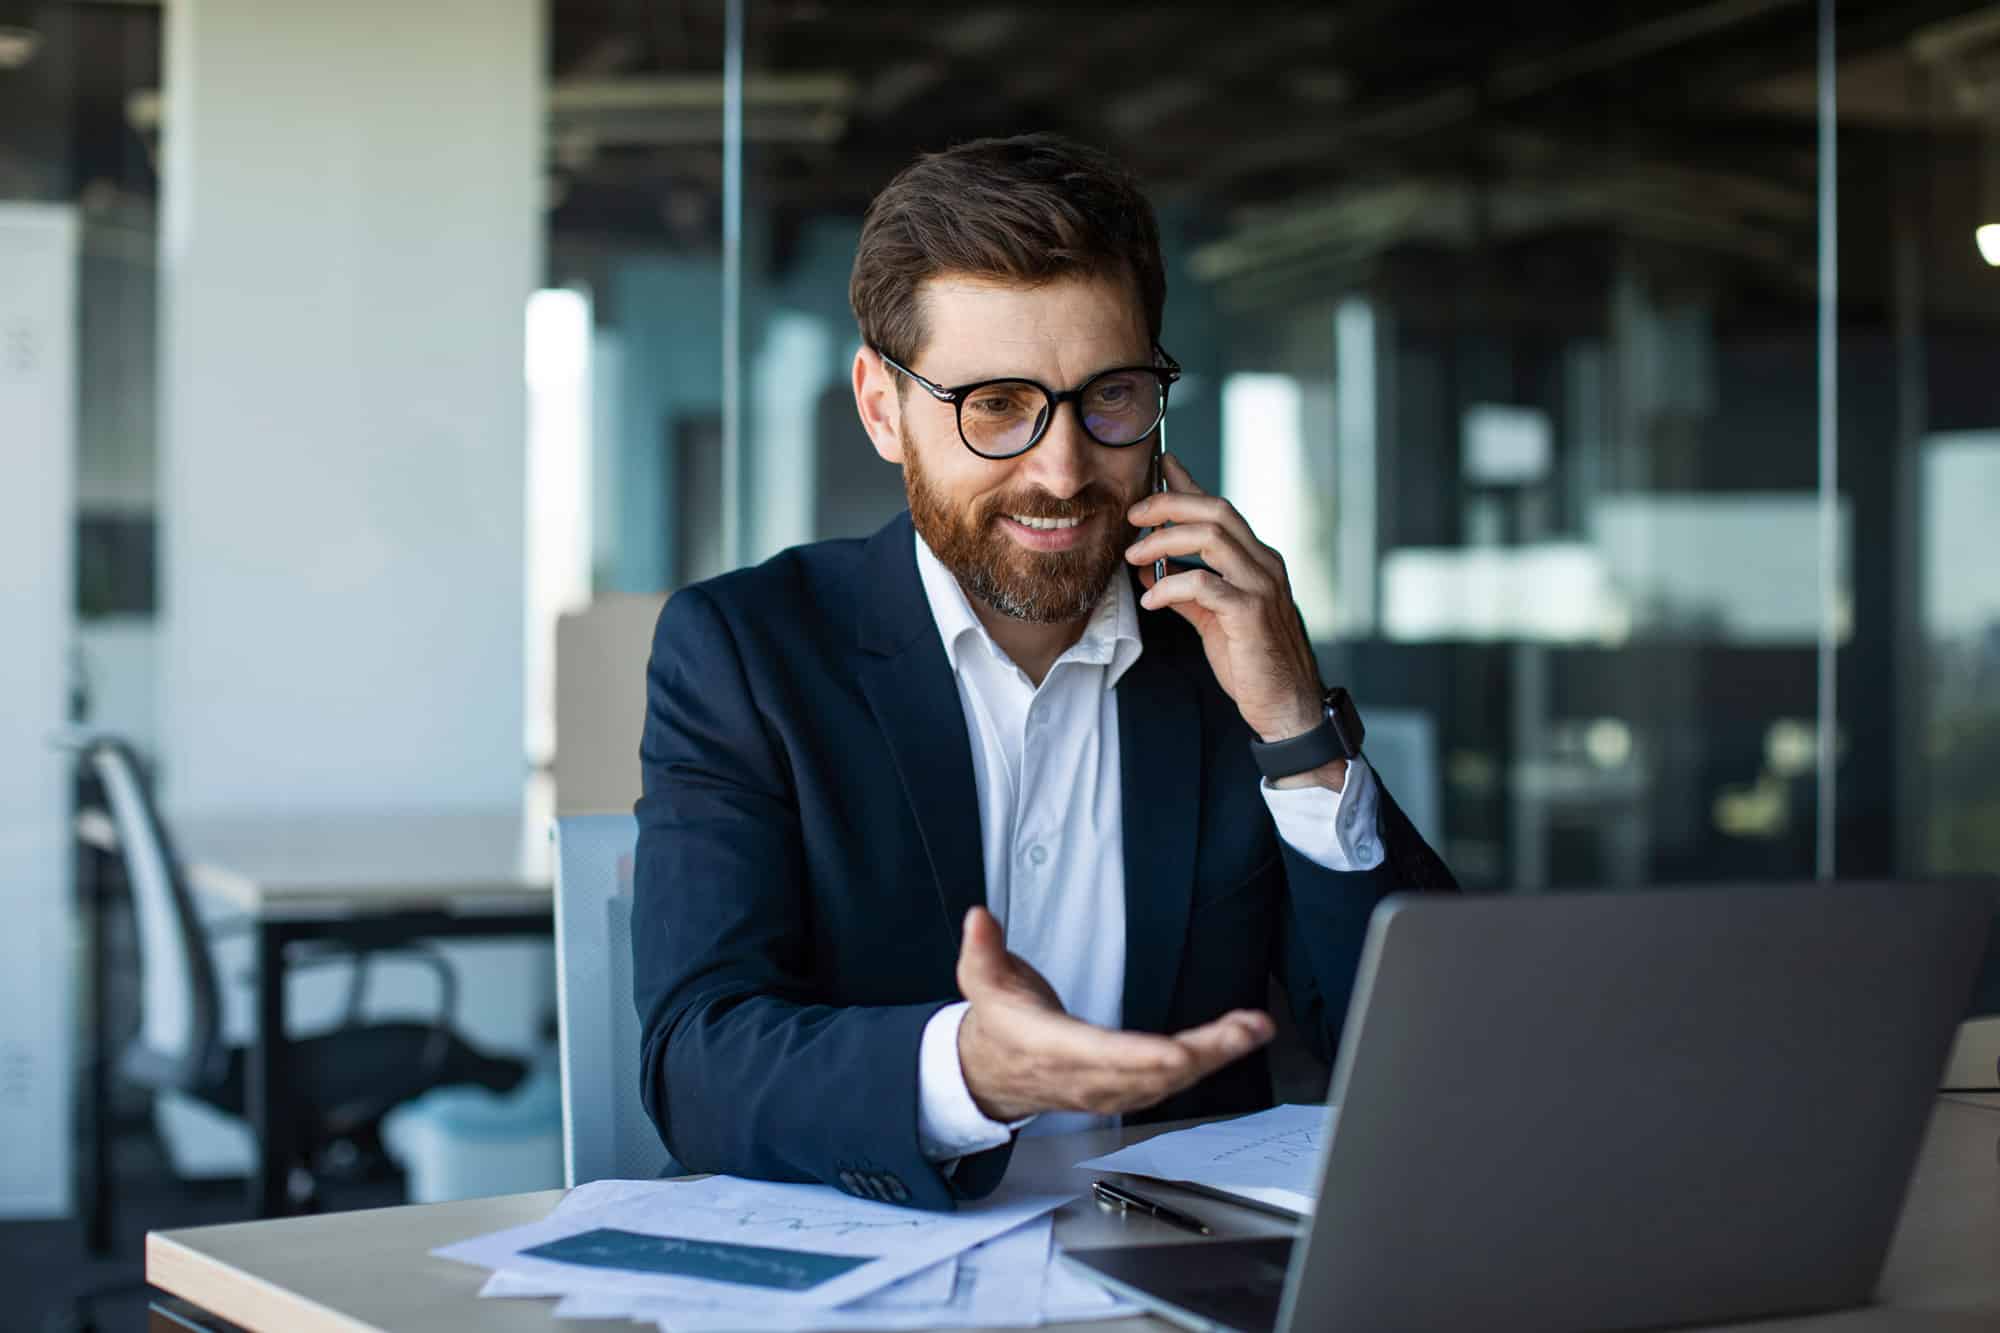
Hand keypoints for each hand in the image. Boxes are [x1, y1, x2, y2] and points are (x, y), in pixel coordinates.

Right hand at [954, 906, 1274, 1123]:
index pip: (1099, 1055)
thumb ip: (983, 948)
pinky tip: (1235, 1042)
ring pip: (1168, 1081)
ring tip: (1253, 1029)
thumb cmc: (1001, 1023)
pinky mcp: (1125, 1090)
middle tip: (1245, 1029)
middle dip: (1202, 1053)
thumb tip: (980, 919)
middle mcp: (1085, 1076)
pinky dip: (1206, 1063)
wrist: (993, 1072)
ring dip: (1215, 1056)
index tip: (1176, 1052)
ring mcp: (1108, 1089)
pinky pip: (1170, 1083)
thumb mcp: (982, 979)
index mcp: (1051, 1047)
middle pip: (1150, 1072)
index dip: (1139, 1057)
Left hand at [1126, 455, 1343, 787]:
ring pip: (1211, 537)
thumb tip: (1150, 571)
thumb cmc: (1253, 662)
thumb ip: (1187, 592)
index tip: (1161, 465)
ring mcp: (1261, 587)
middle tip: (1134, 516)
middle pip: (1216, 511)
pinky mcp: (1251, 614)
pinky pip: (1204, 584)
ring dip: (1164, 541)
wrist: (1287, 705)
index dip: (1189, 485)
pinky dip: (1170, 587)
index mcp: (1257, 561)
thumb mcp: (1214, 619)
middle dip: (1170, 504)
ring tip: (1134, 556)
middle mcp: (1264, 564)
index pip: (1221, 510)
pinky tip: (1151, 599)